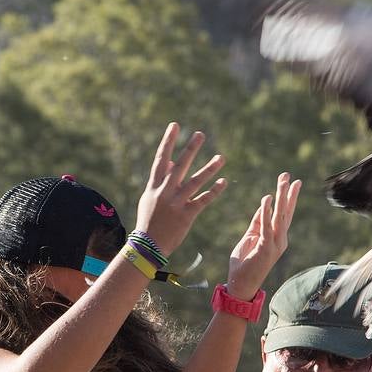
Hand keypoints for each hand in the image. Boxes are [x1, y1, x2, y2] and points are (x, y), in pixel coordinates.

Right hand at [136, 123, 226, 255]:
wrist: (148, 246)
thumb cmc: (149, 220)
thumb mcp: (149, 198)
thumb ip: (160, 179)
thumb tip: (170, 160)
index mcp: (154, 186)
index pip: (161, 159)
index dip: (167, 141)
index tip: (174, 125)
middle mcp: (165, 192)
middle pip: (180, 166)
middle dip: (190, 149)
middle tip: (200, 134)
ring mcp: (176, 204)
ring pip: (195, 182)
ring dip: (209, 169)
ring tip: (222, 157)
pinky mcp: (187, 216)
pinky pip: (203, 200)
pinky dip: (213, 191)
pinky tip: (223, 181)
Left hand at [225, 172, 299, 299]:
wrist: (241, 286)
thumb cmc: (244, 264)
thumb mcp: (250, 238)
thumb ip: (257, 223)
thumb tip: (264, 206)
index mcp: (276, 237)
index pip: (284, 214)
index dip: (288, 197)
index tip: (292, 181)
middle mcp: (280, 240)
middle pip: (286, 212)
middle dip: (288, 193)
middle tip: (289, 176)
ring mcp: (275, 244)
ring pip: (280, 216)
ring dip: (281, 197)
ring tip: (283, 181)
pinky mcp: (266, 248)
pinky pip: (266, 226)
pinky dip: (266, 212)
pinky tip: (268, 198)